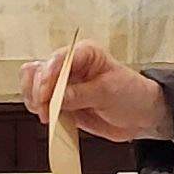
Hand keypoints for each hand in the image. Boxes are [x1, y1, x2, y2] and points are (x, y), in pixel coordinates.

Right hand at [21, 41, 171, 142]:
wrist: (141, 116)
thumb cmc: (132, 94)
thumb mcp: (108, 92)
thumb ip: (80, 94)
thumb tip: (55, 98)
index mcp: (84, 53)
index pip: (57, 59)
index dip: (47, 76)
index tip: (45, 95)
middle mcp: (70, 66)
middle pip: (37, 70)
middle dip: (37, 90)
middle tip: (45, 110)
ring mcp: (63, 84)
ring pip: (33, 87)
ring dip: (35, 102)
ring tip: (48, 116)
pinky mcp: (61, 102)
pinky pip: (40, 104)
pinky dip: (40, 112)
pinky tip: (50, 120)